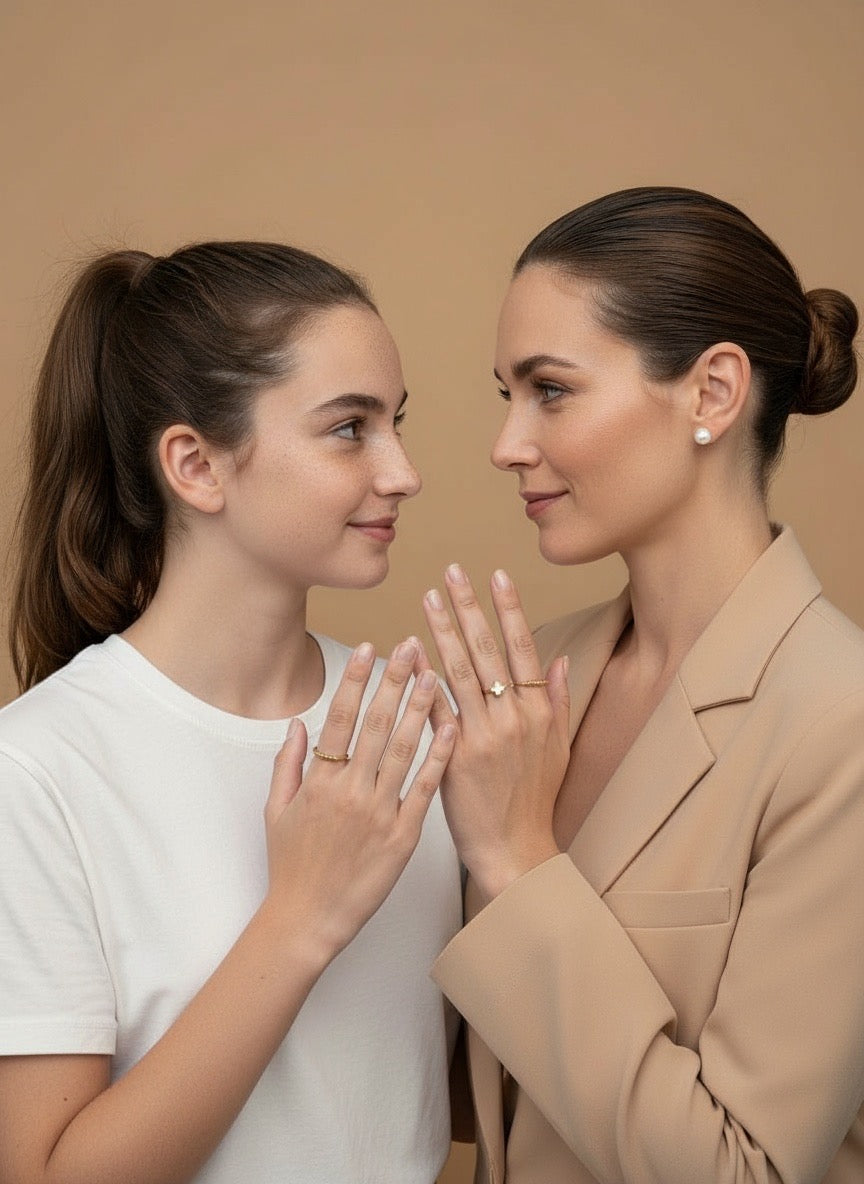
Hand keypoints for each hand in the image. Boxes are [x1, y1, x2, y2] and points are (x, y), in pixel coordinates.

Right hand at [262, 639, 454, 961]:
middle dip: (394, 680)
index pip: (340, 717)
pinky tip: (451, 727)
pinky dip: (439, 757)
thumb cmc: (290, 865)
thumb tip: (297, 723)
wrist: (308, 919)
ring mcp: (379, 812)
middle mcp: (350, 791)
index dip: (356, 679)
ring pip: (404, 749)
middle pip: (376, 724)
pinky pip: (424, 789)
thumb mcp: (275, 810)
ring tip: (434, 673)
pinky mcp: (403, 836)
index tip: (369, 647)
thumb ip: (287, 763)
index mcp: (319, 781)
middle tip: (410, 644)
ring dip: (420, 708)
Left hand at [421, 566, 569, 900]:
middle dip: (468, 607)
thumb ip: (556, 700)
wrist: (517, 851)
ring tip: (428, 598)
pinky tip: (409, 654)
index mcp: (538, 712)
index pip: (522, 648)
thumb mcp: (558, 748)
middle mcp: (513, 719)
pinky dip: (423, 682)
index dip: (508, 609)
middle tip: (451, 572)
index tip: (496, 575)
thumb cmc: (536, 800)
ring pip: (459, 674)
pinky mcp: (455, 760)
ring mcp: (484, 738)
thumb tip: (558, 659)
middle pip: (487, 651)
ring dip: (441, 632)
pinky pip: (436, 713)